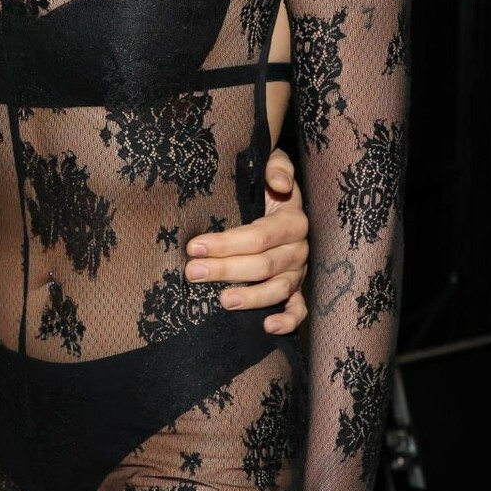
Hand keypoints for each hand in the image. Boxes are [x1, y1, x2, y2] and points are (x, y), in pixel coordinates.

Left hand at [183, 147, 307, 333]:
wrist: (275, 201)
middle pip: (264, 265)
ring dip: (251, 297)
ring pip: (278, 289)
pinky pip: (298, 309)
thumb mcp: (270, 164)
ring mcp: (298, 272)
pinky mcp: (296, 290)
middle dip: (226, 269)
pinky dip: (287, 320)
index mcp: (291, 220)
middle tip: (192, 273)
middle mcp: (298, 248)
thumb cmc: (263, 184)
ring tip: (222, 300)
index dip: (226, 243)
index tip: (194, 246)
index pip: (259, 236)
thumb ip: (276, 167)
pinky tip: (267, 326)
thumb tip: (279, 183)